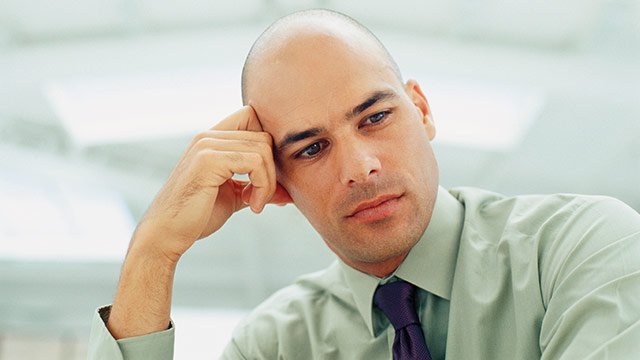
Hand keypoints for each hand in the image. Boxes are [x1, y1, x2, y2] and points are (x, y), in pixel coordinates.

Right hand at [132, 105, 290, 261]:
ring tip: (256, 203)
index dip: (268, 144)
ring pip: (263, 148)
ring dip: (268, 181)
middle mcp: (208, 136)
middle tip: (262, 198)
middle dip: (273, 170)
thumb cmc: (196, 216)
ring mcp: (207, 145)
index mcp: (212, 139)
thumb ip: (258, 187)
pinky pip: (255, 162)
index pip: (253, 117)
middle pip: (264, 136)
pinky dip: (262, 186)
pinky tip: (253, 205)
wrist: (166, 235)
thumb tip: (288, 193)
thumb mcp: (234, 197)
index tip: (266, 176)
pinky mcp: (208, 160)